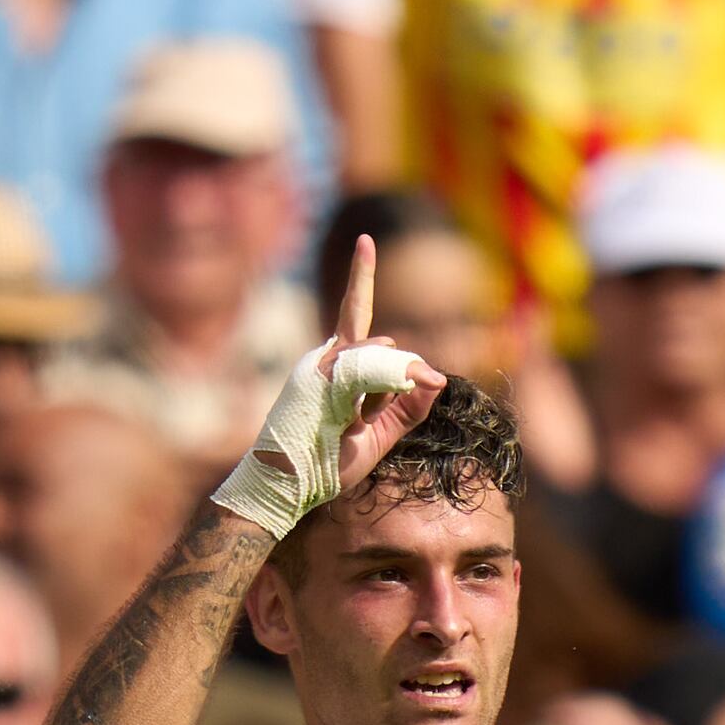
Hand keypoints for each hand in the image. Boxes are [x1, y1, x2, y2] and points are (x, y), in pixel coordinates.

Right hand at [209, 235, 443, 537]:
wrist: (288, 482)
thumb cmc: (328, 459)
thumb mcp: (380, 434)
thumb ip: (407, 408)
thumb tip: (436, 379)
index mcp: (337, 363)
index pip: (355, 311)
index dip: (361, 276)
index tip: (365, 241)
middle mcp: (325, 355)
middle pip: (382, 347)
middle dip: (399, 378)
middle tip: (374, 420)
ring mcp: (318, 364)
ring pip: (378, 362)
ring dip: (381, 399)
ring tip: (354, 427)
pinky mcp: (316, 379)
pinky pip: (365, 373)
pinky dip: (375, 395)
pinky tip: (356, 419)